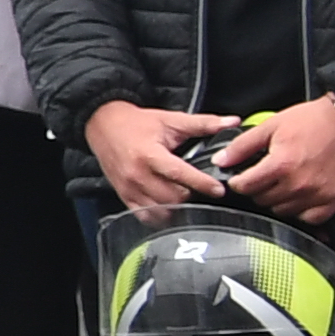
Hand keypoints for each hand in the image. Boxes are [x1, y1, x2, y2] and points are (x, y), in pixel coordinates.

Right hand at [84, 100, 241, 218]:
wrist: (102, 124)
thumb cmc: (136, 123)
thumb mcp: (170, 119)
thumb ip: (203, 123)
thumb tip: (232, 122)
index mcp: (149, 154)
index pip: (179, 174)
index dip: (202, 184)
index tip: (218, 189)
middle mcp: (137, 174)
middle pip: (172, 197)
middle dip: (191, 196)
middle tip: (201, 191)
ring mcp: (129, 187)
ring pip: (160, 210)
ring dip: (177, 208)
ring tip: (187, 199)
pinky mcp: (123, 195)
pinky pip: (145, 216)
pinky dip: (161, 216)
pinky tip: (170, 208)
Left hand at [210, 100, 334, 226]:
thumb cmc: (314, 120)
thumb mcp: (271, 125)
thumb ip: (242, 145)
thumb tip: (221, 161)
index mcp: (281, 165)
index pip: (245, 187)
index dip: (238, 182)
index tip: (241, 178)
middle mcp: (300, 184)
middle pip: (263, 200)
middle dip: (258, 189)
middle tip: (264, 177)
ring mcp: (319, 194)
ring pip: (284, 211)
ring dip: (278, 200)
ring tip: (283, 183)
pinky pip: (311, 218)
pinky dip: (302, 211)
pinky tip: (300, 196)